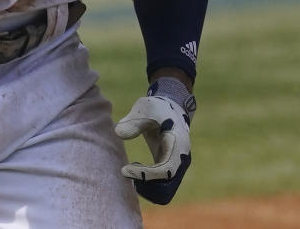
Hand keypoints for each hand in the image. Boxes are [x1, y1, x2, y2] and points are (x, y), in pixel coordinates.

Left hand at [114, 76, 195, 204]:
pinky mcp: (169, 167)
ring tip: (130, 171)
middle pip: (167, 186)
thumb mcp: (145, 108)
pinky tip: (134, 168)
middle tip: (127, 172)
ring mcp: (177, 165)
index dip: (145, 175)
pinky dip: (147, 184)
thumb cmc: (157, 107)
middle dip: (146, 185)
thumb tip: (119, 133)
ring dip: (146, 187)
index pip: (166, 170)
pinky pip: (161, 185)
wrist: (171, 107)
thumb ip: (133, 121)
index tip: (125, 170)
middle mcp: (181, 158)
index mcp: (178, 144)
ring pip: (166, 191)